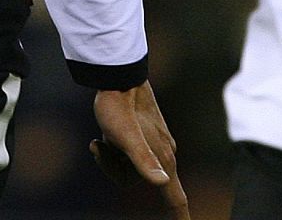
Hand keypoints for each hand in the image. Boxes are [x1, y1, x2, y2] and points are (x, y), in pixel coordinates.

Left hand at [90, 81, 188, 218]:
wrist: (118, 77)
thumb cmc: (119, 107)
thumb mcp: (126, 137)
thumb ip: (144, 161)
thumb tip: (162, 182)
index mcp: (163, 161)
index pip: (176, 199)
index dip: (181, 219)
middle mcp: (163, 156)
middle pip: (135, 183)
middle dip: (114, 170)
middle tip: (100, 147)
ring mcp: (154, 146)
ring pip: (128, 168)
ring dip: (110, 156)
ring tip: (102, 137)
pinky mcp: (144, 137)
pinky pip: (125, 155)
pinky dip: (110, 149)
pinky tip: (101, 136)